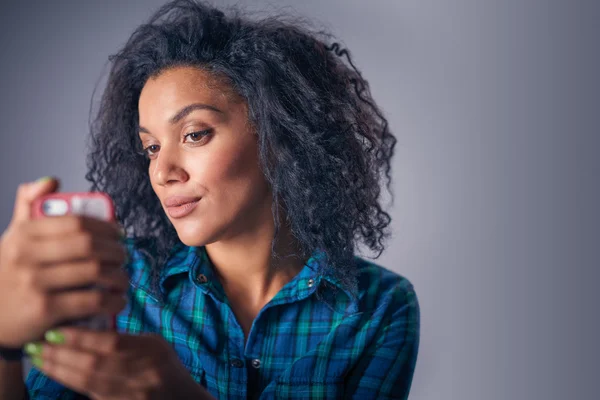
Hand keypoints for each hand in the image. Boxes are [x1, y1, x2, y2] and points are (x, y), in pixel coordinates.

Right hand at [0, 178, 127, 346]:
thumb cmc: (8, 273)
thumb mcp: (13, 238)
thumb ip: (29, 207)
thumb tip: (52, 181)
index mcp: (24, 233)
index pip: (76, 221)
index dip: (106, 226)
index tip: (119, 233)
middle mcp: (26, 255)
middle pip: (88, 245)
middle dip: (116, 251)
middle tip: (125, 257)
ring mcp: (34, 282)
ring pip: (94, 271)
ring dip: (119, 276)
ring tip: (123, 280)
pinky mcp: (43, 310)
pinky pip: (91, 301)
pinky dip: (112, 301)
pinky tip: (117, 301)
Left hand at [26, 327, 211, 399]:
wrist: (181, 398)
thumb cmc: (165, 365)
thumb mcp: (154, 344)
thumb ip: (126, 338)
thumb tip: (87, 330)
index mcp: (152, 351)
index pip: (111, 343)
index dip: (81, 338)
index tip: (56, 331)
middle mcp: (143, 373)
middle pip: (95, 364)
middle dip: (62, 354)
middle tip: (38, 344)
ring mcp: (133, 393)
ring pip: (89, 382)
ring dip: (59, 370)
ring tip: (38, 358)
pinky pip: (91, 393)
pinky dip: (70, 382)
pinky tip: (55, 372)